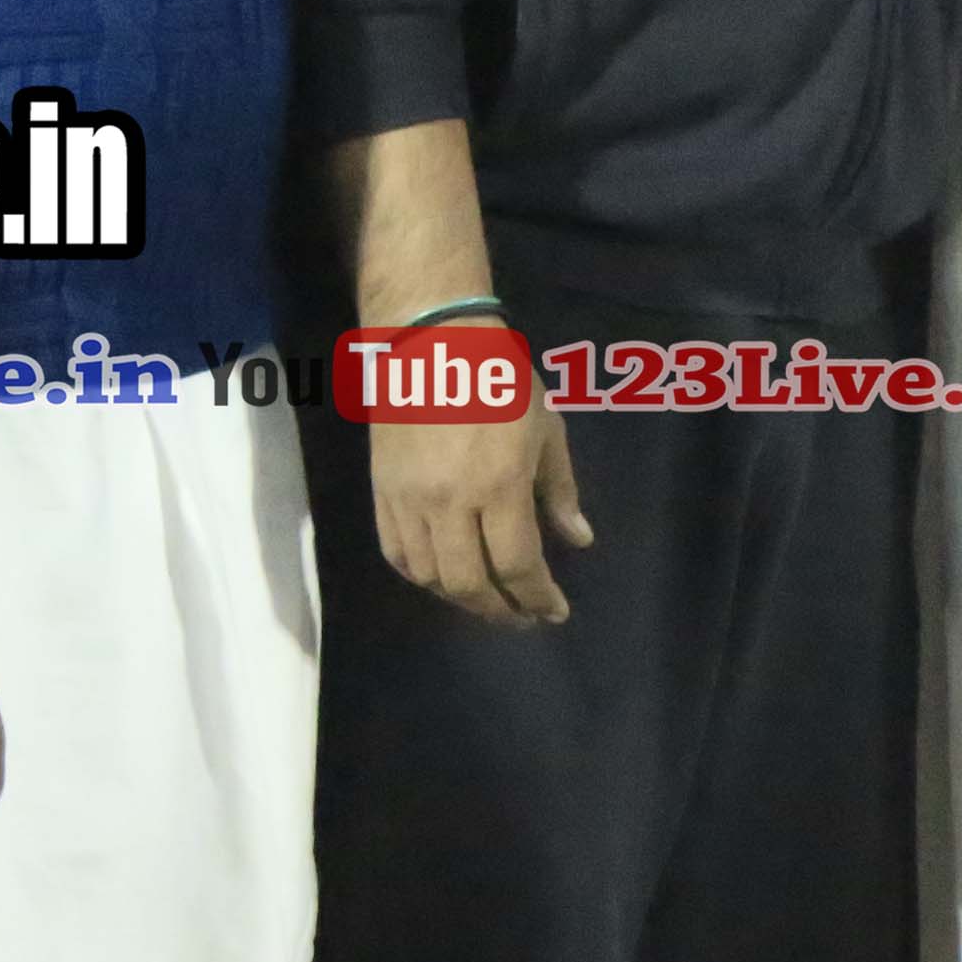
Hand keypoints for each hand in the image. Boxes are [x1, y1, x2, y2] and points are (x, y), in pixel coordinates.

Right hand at [376, 393, 594, 625]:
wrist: (431, 345)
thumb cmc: (502, 381)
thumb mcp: (547, 430)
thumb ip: (561, 491)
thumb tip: (579, 541)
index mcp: (498, 486)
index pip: (517, 564)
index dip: (537, 596)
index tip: (555, 612)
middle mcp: (449, 503)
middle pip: (469, 583)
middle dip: (500, 610)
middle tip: (522, 615)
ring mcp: (408, 501)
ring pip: (430, 576)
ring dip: (462, 598)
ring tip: (489, 600)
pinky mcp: (381, 495)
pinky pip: (398, 554)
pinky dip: (423, 577)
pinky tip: (446, 578)